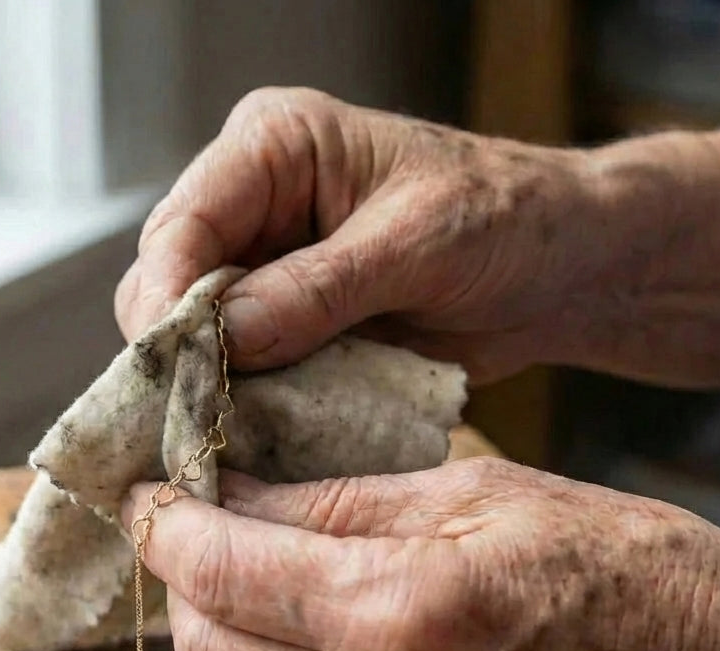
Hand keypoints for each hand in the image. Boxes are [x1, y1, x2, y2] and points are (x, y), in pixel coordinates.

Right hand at [116, 88, 719, 386]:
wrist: (553, 271)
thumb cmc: (502, 220)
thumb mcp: (416, 243)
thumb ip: (319, 288)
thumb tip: (226, 337)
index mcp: (275, 149)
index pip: (184, 221)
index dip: (166, 295)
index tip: (166, 362)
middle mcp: (254, 208)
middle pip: (169, 282)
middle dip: (176, 348)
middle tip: (191, 412)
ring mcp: (264, 272)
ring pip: (194, 335)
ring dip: (207, 383)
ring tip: (221, 429)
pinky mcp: (284, 327)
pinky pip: (239, 371)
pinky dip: (244, 404)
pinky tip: (252, 431)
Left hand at [123, 460, 719, 650]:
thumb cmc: (620, 572)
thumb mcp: (477, 497)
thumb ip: (334, 503)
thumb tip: (226, 497)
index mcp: (401, 612)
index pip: (222, 569)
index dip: (167, 527)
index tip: (147, 498)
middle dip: (186, 591)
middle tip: (204, 544)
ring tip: (267, 607)